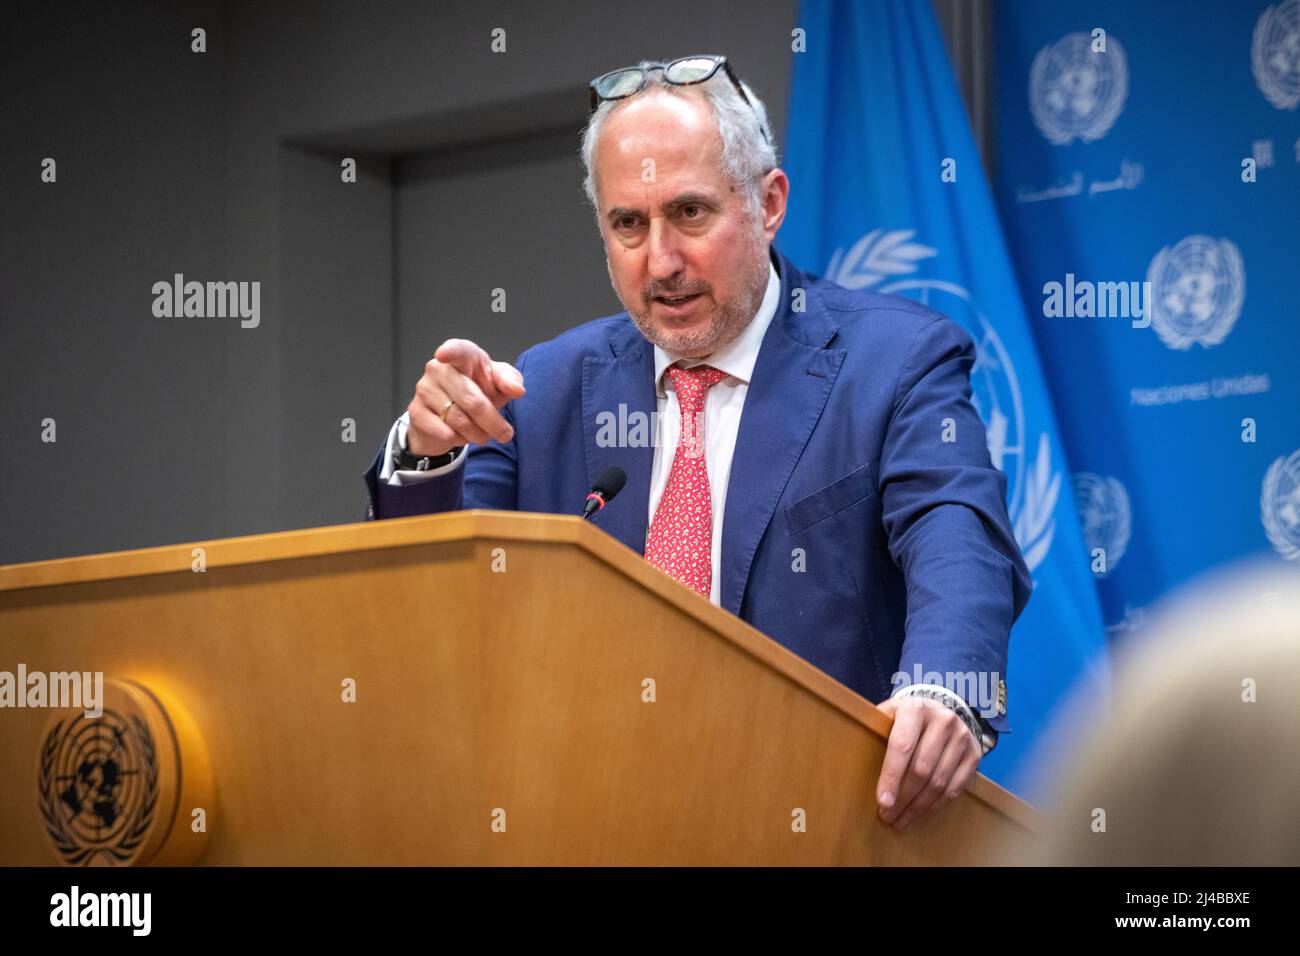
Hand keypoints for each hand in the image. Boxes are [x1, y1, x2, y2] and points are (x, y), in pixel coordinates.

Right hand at [406, 339, 525, 456]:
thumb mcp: (499, 383)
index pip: (456, 350)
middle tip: (505, 434)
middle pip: (471, 401)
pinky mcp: (416, 411)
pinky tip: (462, 436)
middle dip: (492, 422)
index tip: (443, 354)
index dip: (450, 351)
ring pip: (458, 420)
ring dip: (478, 434)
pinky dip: (459, 439)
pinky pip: (443, 432)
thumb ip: (511, 381)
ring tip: (484, 435)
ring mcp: (424, 389)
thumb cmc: (479, 390)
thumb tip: (517, 390)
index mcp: (463, 356)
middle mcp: (439, 369)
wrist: (450, 414)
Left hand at [874, 694, 980, 830]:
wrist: (942, 709)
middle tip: (888, 815)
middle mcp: (943, 720)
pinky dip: (936, 804)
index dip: (892, 777)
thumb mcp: (890, 713)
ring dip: (918, 807)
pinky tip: (921, 811)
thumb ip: (876, 730)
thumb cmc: (907, 717)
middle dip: (902, 798)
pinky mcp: (975, 754)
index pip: (902, 747)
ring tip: (901, 819)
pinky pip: (955, 787)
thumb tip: (851, 757)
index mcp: (916, 708)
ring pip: (938, 782)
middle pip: (921, 769)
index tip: (882, 801)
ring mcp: (962, 737)